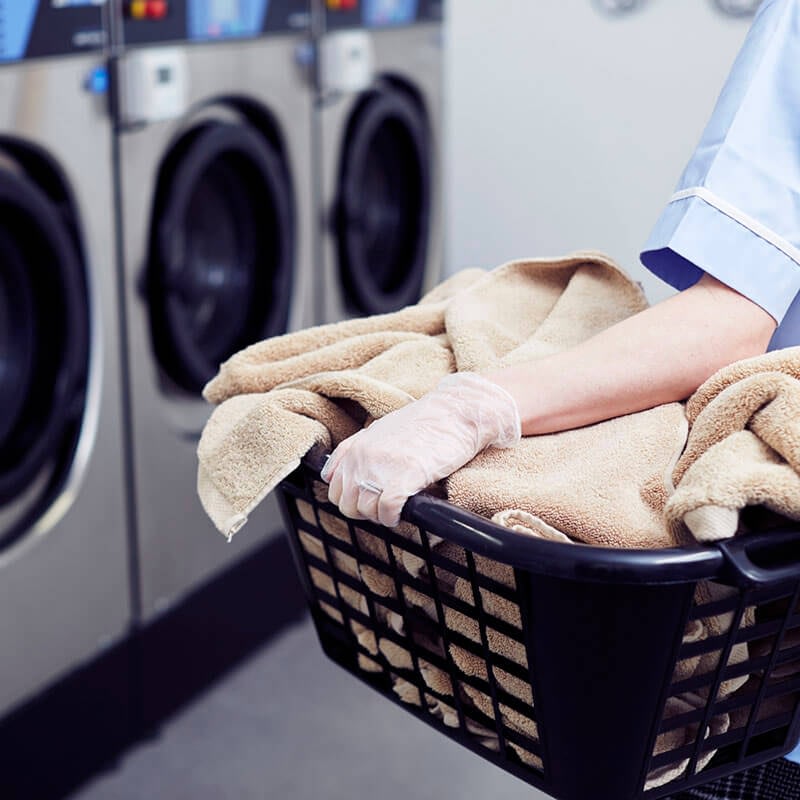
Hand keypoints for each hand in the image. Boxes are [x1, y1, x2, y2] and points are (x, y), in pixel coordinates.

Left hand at [320, 372, 520, 526]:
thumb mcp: (381, 430)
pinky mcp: (404, 478)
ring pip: (365, 511)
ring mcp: (381, 468)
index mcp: (356, 447)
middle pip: (347, 505)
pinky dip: (394, 517)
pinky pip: (387, 511)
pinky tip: (405, 509)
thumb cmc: (424, 421)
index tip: (370, 498)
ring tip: (398, 506)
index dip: (352, 500)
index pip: (334, 488)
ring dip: (381, 515)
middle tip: (386, 505)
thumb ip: (355, 450)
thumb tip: (333, 474)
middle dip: (365, 511)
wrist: (456, 411)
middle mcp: (362, 457)